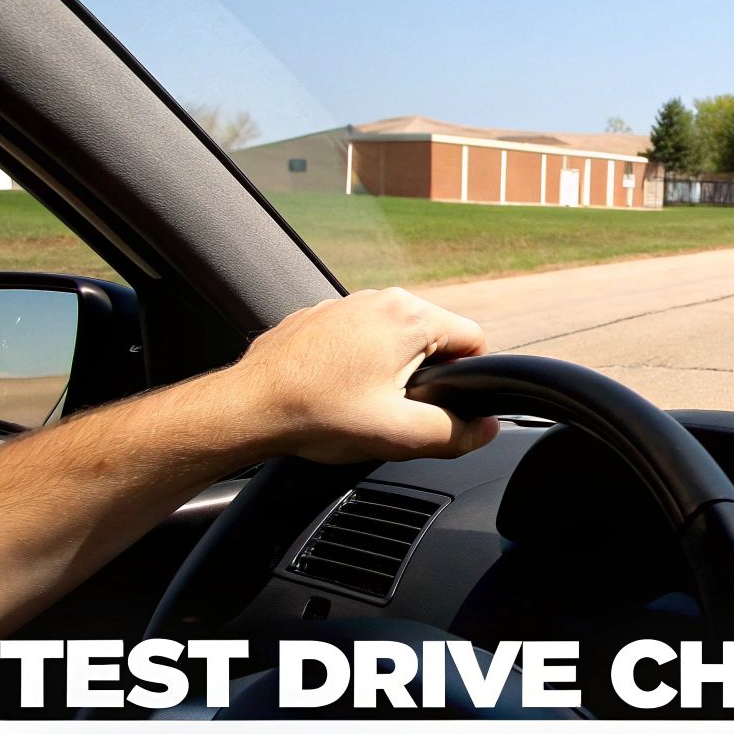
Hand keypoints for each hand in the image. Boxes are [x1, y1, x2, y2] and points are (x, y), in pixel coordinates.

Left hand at [222, 287, 498, 463]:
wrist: (247, 407)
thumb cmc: (319, 415)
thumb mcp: (399, 435)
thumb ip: (455, 432)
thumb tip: (486, 429)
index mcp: (410, 317)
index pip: (475, 341)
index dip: (469, 382)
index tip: (442, 408)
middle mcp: (381, 299)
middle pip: (435, 340)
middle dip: (428, 377)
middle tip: (397, 413)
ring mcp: (347, 303)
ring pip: (397, 339)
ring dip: (392, 370)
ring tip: (363, 405)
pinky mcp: (320, 317)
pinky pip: (361, 339)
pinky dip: (358, 364)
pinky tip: (336, 393)